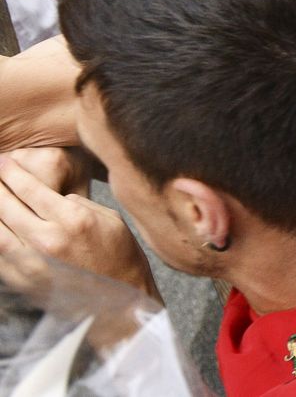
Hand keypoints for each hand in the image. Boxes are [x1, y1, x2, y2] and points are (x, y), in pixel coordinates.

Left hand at [0, 155, 157, 299]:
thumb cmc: (118, 255)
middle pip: (7, 206)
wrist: (116, 300)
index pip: (31, 189)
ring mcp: (31, 263)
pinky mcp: (22, 280)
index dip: (12, 172)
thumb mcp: (109, 219)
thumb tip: (54, 197)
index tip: (3, 160)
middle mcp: (48, 241)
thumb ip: (78, 203)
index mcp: (73, 221)